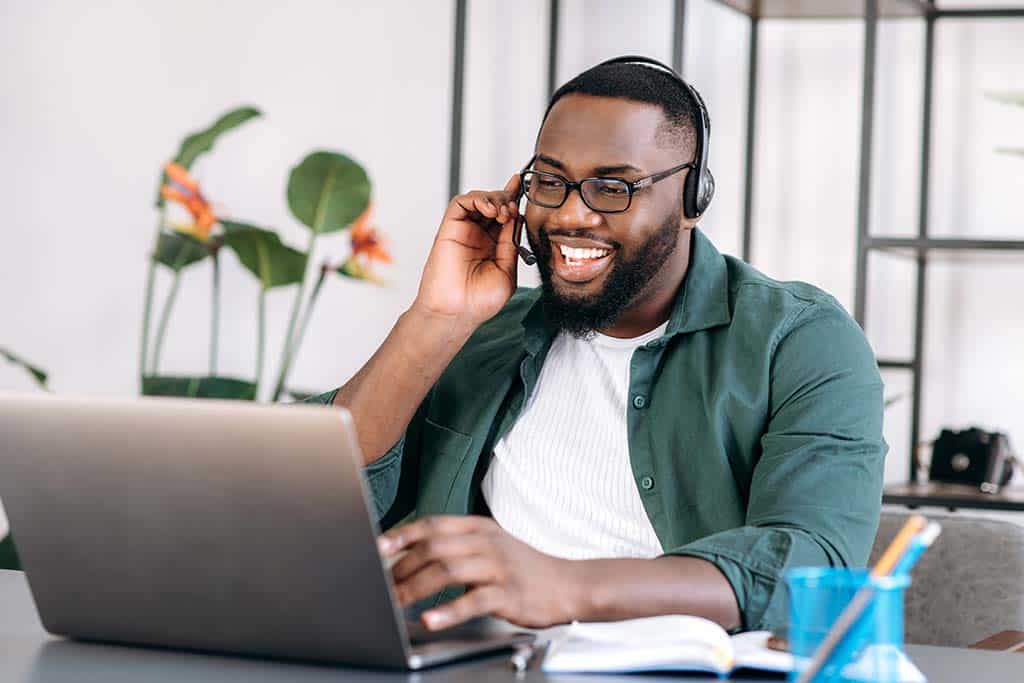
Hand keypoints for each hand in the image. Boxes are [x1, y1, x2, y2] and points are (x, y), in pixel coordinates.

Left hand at [378, 515, 580, 630]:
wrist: (567, 584)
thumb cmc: (522, 568)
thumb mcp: (491, 545)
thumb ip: (457, 546)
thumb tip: (413, 555)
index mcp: (479, 528)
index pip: (434, 524)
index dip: (403, 535)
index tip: (378, 547)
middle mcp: (487, 543)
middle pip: (435, 547)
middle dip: (403, 567)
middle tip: (382, 585)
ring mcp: (498, 567)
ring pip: (448, 570)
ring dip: (416, 587)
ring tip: (395, 602)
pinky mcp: (509, 594)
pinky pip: (474, 601)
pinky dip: (448, 611)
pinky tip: (431, 619)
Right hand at [412, 175, 521, 327]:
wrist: (457, 312)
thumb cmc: (479, 301)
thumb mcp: (508, 270)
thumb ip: (511, 243)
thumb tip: (517, 218)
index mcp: (493, 246)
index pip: (505, 216)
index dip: (514, 199)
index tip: (524, 186)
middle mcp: (478, 236)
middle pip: (494, 203)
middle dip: (507, 199)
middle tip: (512, 209)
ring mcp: (464, 231)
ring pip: (478, 199)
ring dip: (494, 198)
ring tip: (502, 212)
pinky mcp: (449, 228)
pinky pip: (461, 203)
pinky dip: (477, 199)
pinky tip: (489, 210)